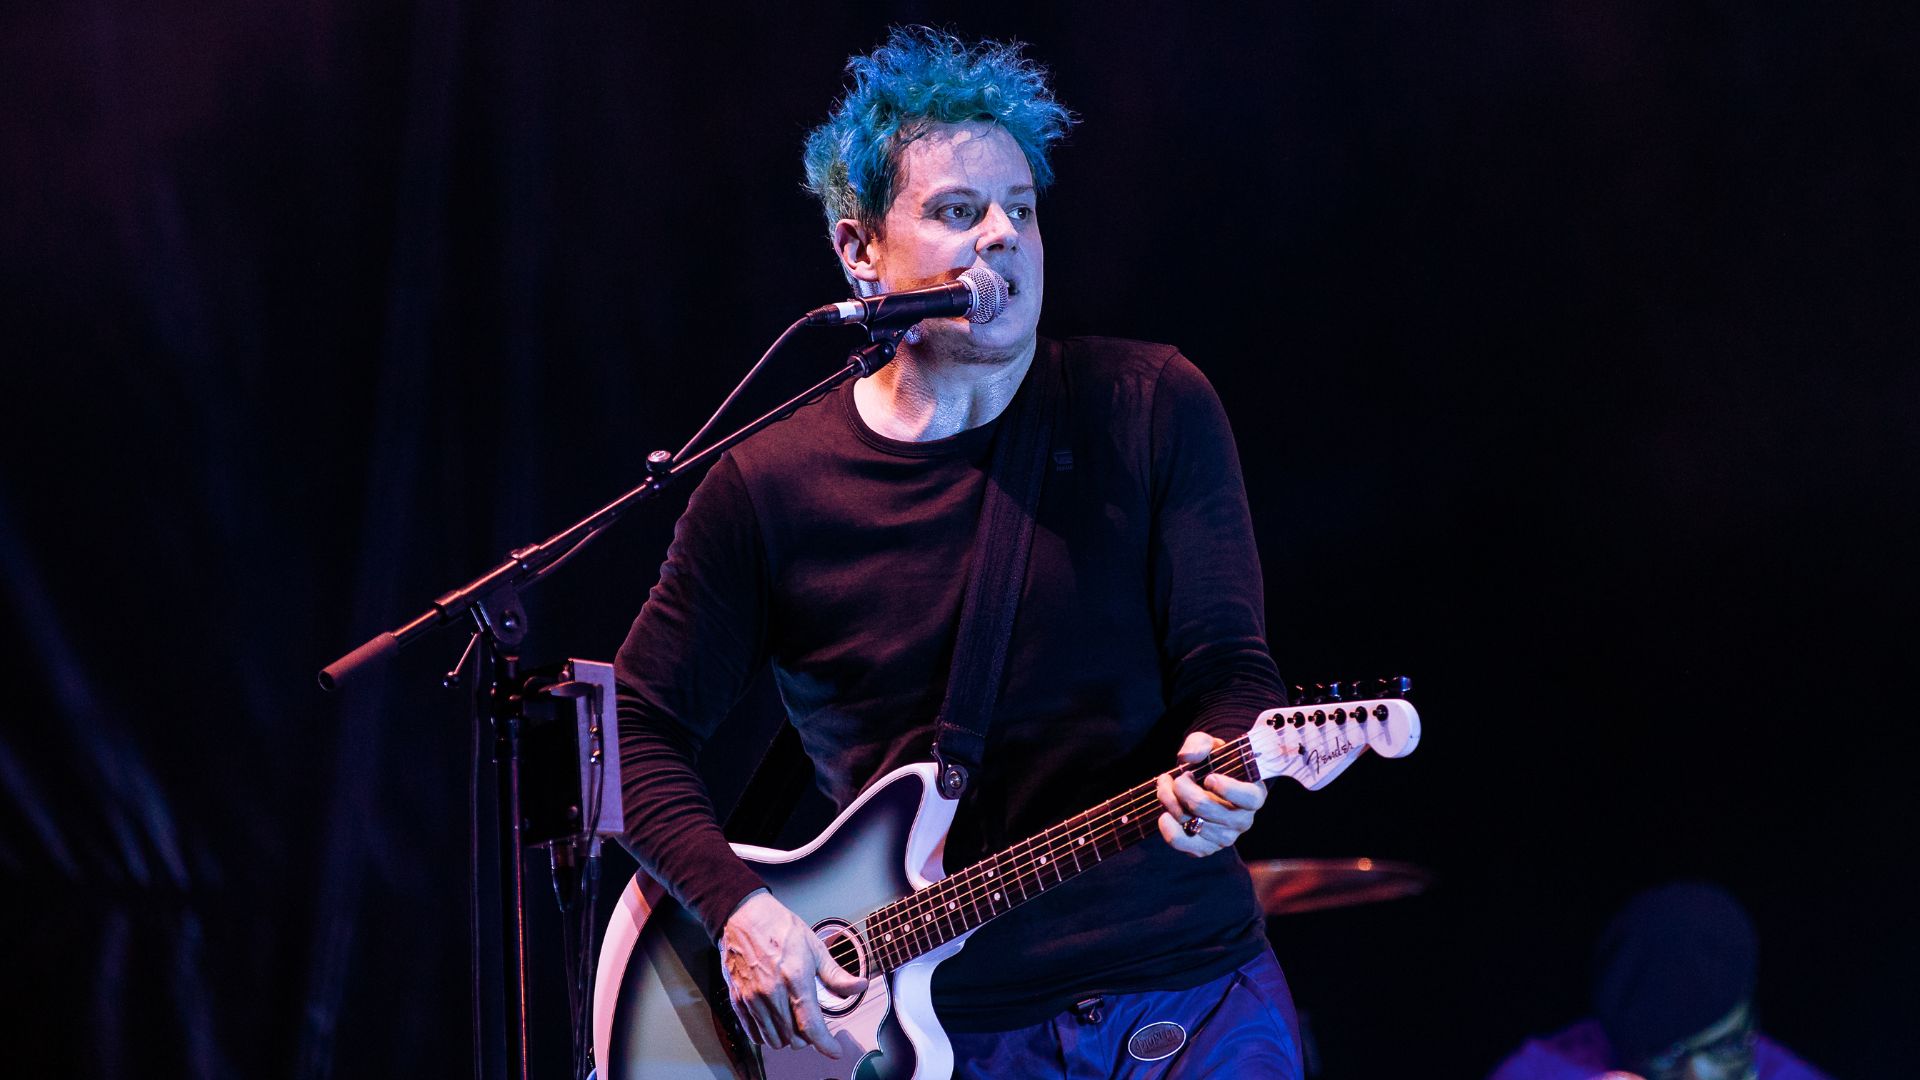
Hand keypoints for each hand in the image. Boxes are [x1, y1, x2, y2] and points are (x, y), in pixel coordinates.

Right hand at [718, 889, 868, 1058]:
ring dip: (788, 1037)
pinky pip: (754, 1034)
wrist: (743, 916)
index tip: (835, 1051)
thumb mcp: (814, 947)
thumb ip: (836, 974)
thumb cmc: (778, 927)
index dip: (826, 1045)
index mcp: (795, 979)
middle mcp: (772, 993)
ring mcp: (752, 998)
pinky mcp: (737, 1000)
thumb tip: (859, 986)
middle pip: (794, 1038)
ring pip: (774, 1040)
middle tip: (812, 1021)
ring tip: (792, 1020)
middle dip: (808, 1036)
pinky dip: (767, 1035)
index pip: (811, 1026)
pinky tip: (774, 1021)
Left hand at [1156, 731, 1266, 855]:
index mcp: (1253, 795)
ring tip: (1166, 787)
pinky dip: (1168, 829)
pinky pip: (1183, 844)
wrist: (1205, 783)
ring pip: (1191, 823)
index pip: (1248, 799)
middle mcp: (1242, 821)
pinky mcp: (1205, 848)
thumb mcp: (1209, 745)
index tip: (1209, 777)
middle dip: (1182, 788)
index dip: (1228, 788)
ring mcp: (1225, 837)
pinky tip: (1164, 813)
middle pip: (1207, 808)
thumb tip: (1188, 757)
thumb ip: (1200, 744)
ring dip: (1170, 802)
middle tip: (1177, 776)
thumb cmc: (1213, 763)